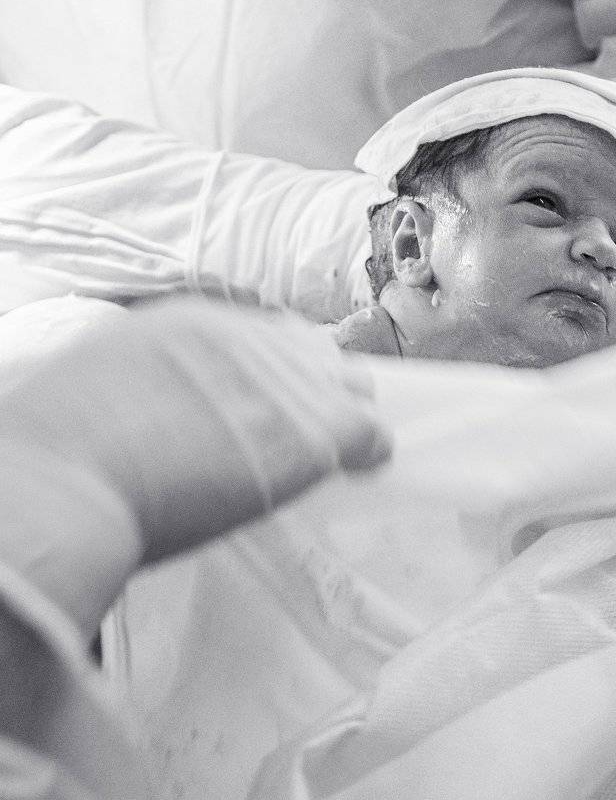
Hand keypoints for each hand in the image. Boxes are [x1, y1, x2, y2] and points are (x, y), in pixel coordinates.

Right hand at [0, 298, 390, 629]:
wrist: (64, 477)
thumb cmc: (63, 447)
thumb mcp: (107, 377)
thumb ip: (158, 377)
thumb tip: (169, 405)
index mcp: (195, 323)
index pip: (271, 335)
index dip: (281, 372)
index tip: (275, 401)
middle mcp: (249, 341)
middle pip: (318, 355)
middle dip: (319, 389)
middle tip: (303, 432)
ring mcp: (284, 383)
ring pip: (351, 388)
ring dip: (344, 419)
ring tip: (331, 455)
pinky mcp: (309, 432)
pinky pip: (368, 434)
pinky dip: (369, 453)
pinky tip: (360, 471)